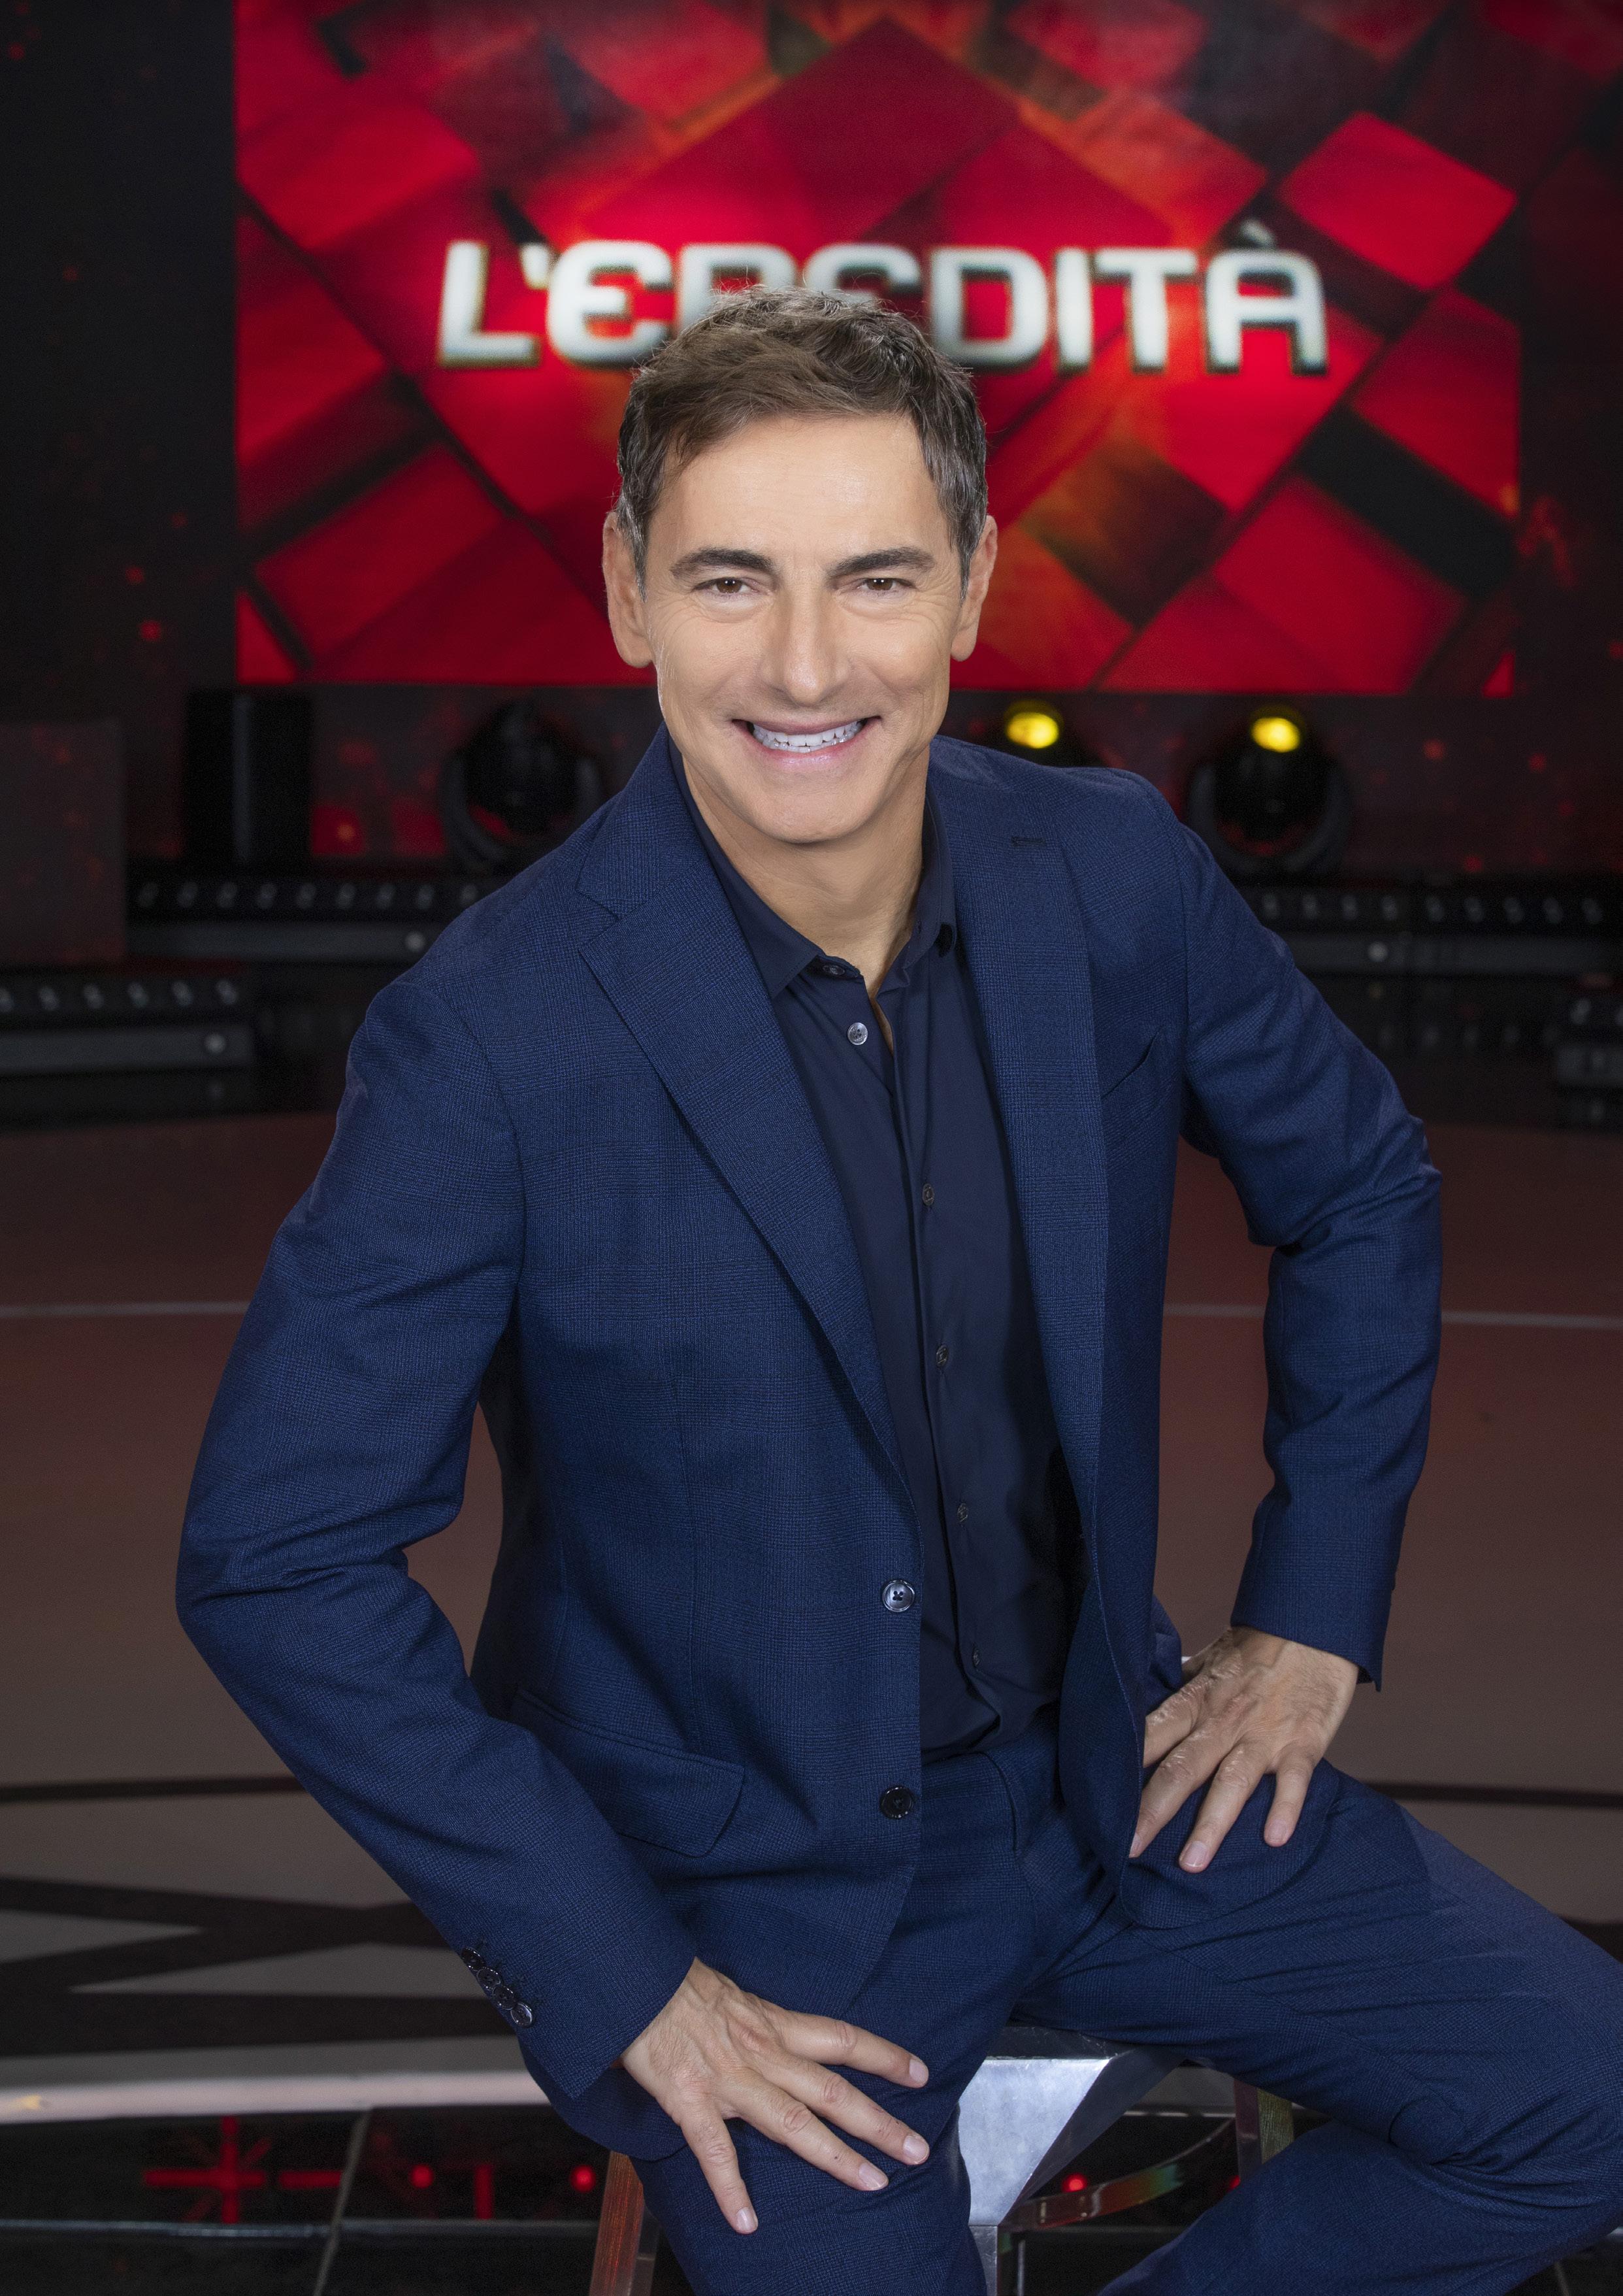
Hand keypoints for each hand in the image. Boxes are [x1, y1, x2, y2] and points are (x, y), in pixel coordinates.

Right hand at [618, 1956, 930, 2233]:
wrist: (636, 1976)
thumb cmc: (681, 1984)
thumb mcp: (736, 1995)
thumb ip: (761, 2024)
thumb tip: (782, 2040)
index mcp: (774, 2025)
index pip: (842, 2039)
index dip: (884, 2056)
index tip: (921, 2074)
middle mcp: (762, 2053)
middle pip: (833, 2091)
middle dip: (878, 2122)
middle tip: (917, 2150)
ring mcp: (729, 2081)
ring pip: (793, 2123)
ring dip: (835, 2156)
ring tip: (873, 2184)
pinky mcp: (691, 2101)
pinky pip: (715, 2152)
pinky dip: (730, 2189)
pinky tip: (746, 2222)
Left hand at [1132, 1627, 1356, 1872]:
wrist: (1313, 1625)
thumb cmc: (1256, 1647)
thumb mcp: (1207, 1661)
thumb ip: (1178, 1687)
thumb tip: (1141, 1698)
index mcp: (1196, 1700)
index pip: (1152, 1734)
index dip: (1125, 1766)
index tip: (1099, 1800)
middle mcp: (1224, 1720)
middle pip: (1183, 1767)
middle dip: (1154, 1809)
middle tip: (1127, 1848)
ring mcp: (1264, 1733)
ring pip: (1232, 1781)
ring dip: (1212, 1824)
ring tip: (1191, 1864)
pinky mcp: (1304, 1742)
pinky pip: (1294, 1779)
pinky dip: (1285, 1807)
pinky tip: (1274, 1839)